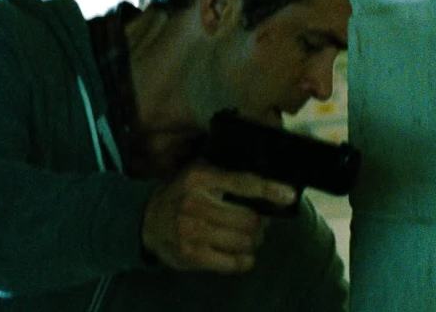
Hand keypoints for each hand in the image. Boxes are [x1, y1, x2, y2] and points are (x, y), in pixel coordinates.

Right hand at [141, 162, 296, 273]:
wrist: (147, 220)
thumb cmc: (181, 193)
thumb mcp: (199, 172)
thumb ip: (227, 171)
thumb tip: (268, 178)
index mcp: (200, 177)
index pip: (243, 183)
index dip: (270, 190)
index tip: (289, 195)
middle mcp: (195, 203)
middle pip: (250, 219)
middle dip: (261, 222)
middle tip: (260, 221)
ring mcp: (192, 231)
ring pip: (245, 242)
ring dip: (254, 241)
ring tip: (250, 236)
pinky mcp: (191, 255)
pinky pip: (233, 263)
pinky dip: (244, 260)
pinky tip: (241, 253)